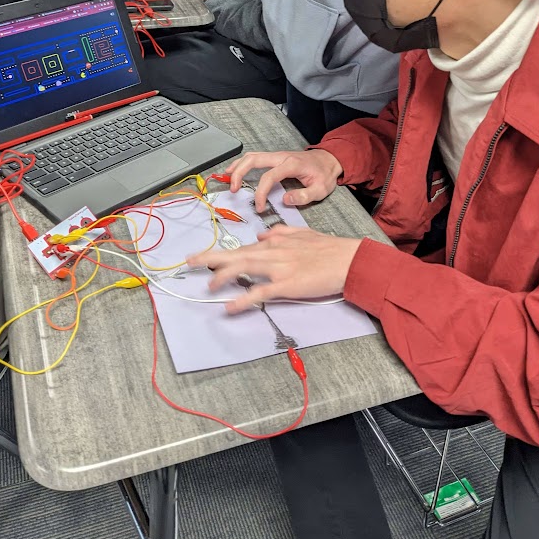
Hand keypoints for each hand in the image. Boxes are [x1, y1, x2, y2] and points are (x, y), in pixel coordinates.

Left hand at [186, 225, 359, 313]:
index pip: (243, 248)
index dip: (222, 254)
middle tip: (190, 262)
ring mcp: (279, 268)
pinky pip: (260, 292)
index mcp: (275, 242)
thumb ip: (280, 232)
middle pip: (236, 255)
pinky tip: (230, 306)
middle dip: (210, 258)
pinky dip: (243, 299)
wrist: (348, 259)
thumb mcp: (302, 233)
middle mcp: (273, 252)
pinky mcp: (287, 284)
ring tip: (208, 286)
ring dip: (223, 276)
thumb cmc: (329, 248)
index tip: (205, 257)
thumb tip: (262, 234)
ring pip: (244, 269)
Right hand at [227, 149, 343, 212]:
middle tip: (233, 188)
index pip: (269, 177)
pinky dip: (243, 163)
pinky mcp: (276, 158)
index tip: (260, 206)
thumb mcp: (321, 189)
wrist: (330, 160)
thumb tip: (285, 199)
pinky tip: (236, 170)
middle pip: (253, 160)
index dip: (261, 193)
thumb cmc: (325, 174)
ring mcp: (278, 156)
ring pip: (252, 156)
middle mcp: (282, 157)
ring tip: (228, 178)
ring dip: (238, 166)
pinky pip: (255, 158)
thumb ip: (304, 196)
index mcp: (291, 164)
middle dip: (239, 173)